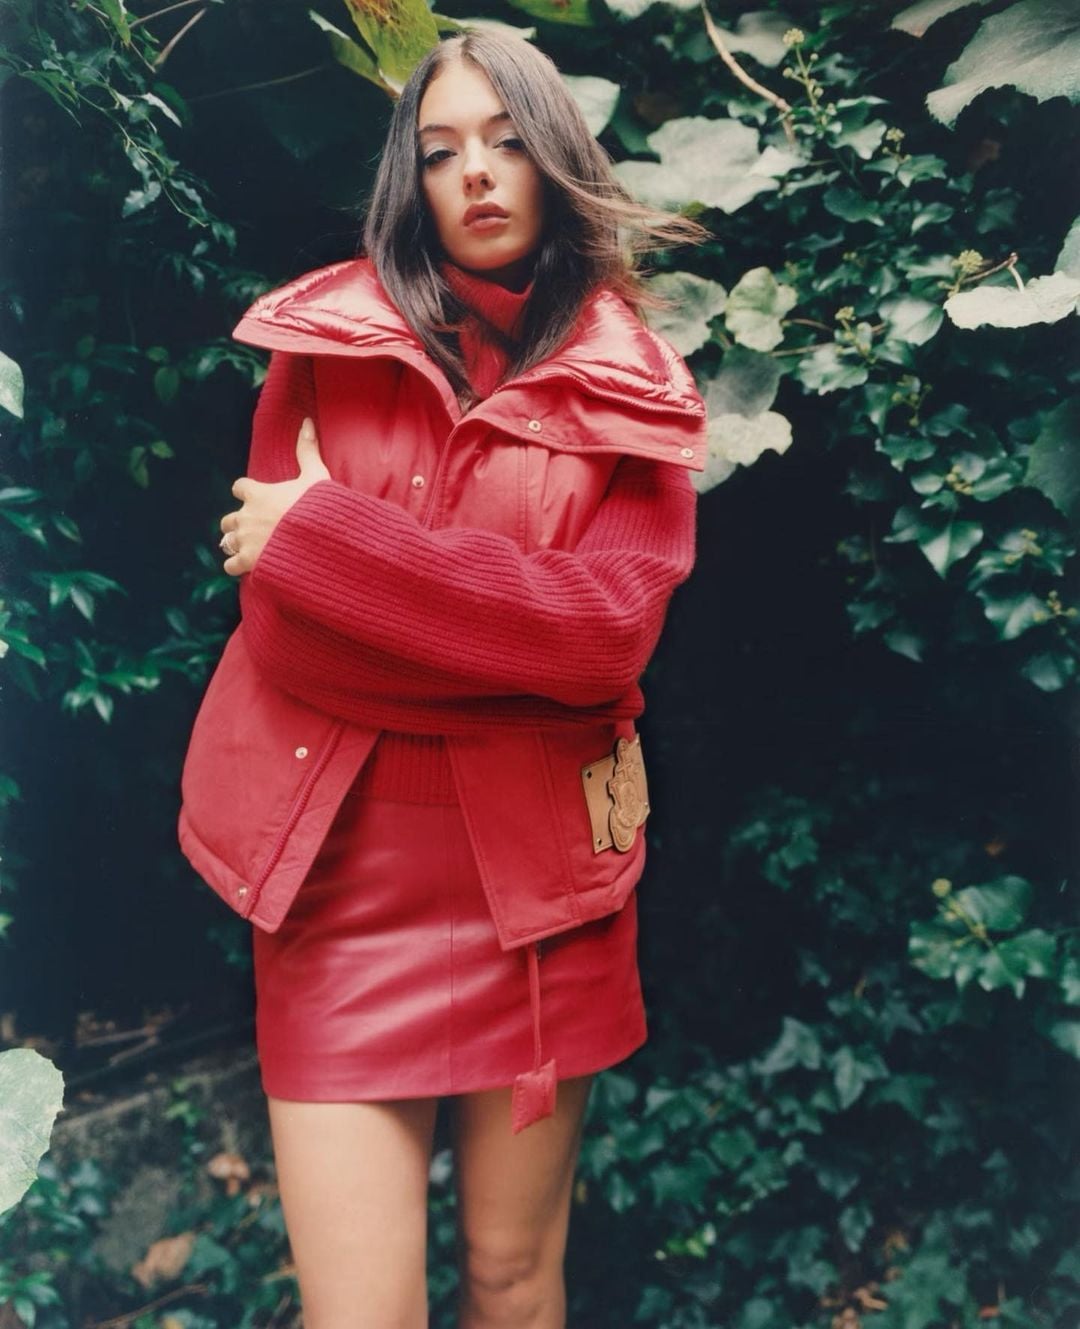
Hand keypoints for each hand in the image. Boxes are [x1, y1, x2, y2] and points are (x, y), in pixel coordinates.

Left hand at [219, 417, 329, 576]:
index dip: (246, 492)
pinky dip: (237, 566)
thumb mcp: (315, 475)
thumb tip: (307, 422)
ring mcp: (246, 540)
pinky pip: (230, 566)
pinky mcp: (249, 562)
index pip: (239, 488)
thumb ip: (307, 450)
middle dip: (238, 523)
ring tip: (249, 548)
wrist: (318, 540)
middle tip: (253, 528)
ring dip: (236, 544)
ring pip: (227, 542)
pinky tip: (249, 566)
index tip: (256, 497)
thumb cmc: (317, 507)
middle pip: (228, 519)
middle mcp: (246, 516)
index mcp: (258, 494)